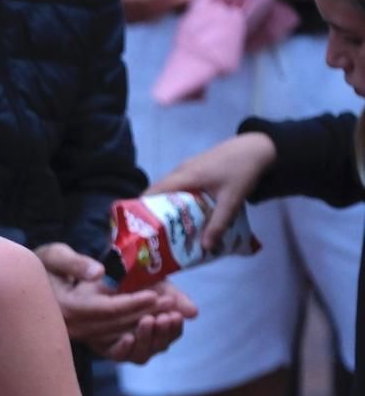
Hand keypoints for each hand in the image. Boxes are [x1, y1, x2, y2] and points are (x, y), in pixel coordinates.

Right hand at [34, 242, 162, 347]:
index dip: (132, 302)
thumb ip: (74, 262)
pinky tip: (153, 323)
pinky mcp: (85, 337)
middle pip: (116, 325)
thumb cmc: (42, 264)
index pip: (105, 309)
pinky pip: (114, 341)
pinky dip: (135, 333)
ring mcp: (79, 336)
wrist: (23, 287)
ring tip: (171, 312)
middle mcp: (73, 327)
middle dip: (146, 313)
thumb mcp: (54, 255)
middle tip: (174, 303)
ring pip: (118, 335)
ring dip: (145, 324)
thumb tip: (98, 272)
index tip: (157, 294)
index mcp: (66, 307)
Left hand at [95, 281, 196, 363]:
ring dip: (146, 338)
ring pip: (141, 354)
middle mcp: (146, 342)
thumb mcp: (157, 286)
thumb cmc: (133, 284)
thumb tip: (194, 313)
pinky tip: (128, 337)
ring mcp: (128, 348)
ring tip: (146, 321)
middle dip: (162, 332)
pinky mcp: (108, 349)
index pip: (173, 333)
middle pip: (159, 346)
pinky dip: (124, 348)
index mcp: (161, 328)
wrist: (101, 281)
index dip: (175, 327)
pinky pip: (118, 355)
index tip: (175, 316)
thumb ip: (176, 299)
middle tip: (161, 318)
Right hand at [145, 132, 275, 250]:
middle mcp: (180, 170)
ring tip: (168, 225)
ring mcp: (187, 166)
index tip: (139, 227)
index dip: (141, 208)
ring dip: (165, 204)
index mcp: (185, 176)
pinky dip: (175, 197)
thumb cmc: (242, 172)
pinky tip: (185, 211)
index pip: (153, 191)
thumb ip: (218, 224)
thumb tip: (205, 248)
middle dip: (152, 211)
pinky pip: (177, 183)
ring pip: (168, 187)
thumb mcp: (232, 200)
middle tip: (154, 232)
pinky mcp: (195, 166)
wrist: (257, 147)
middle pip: (157, 191)